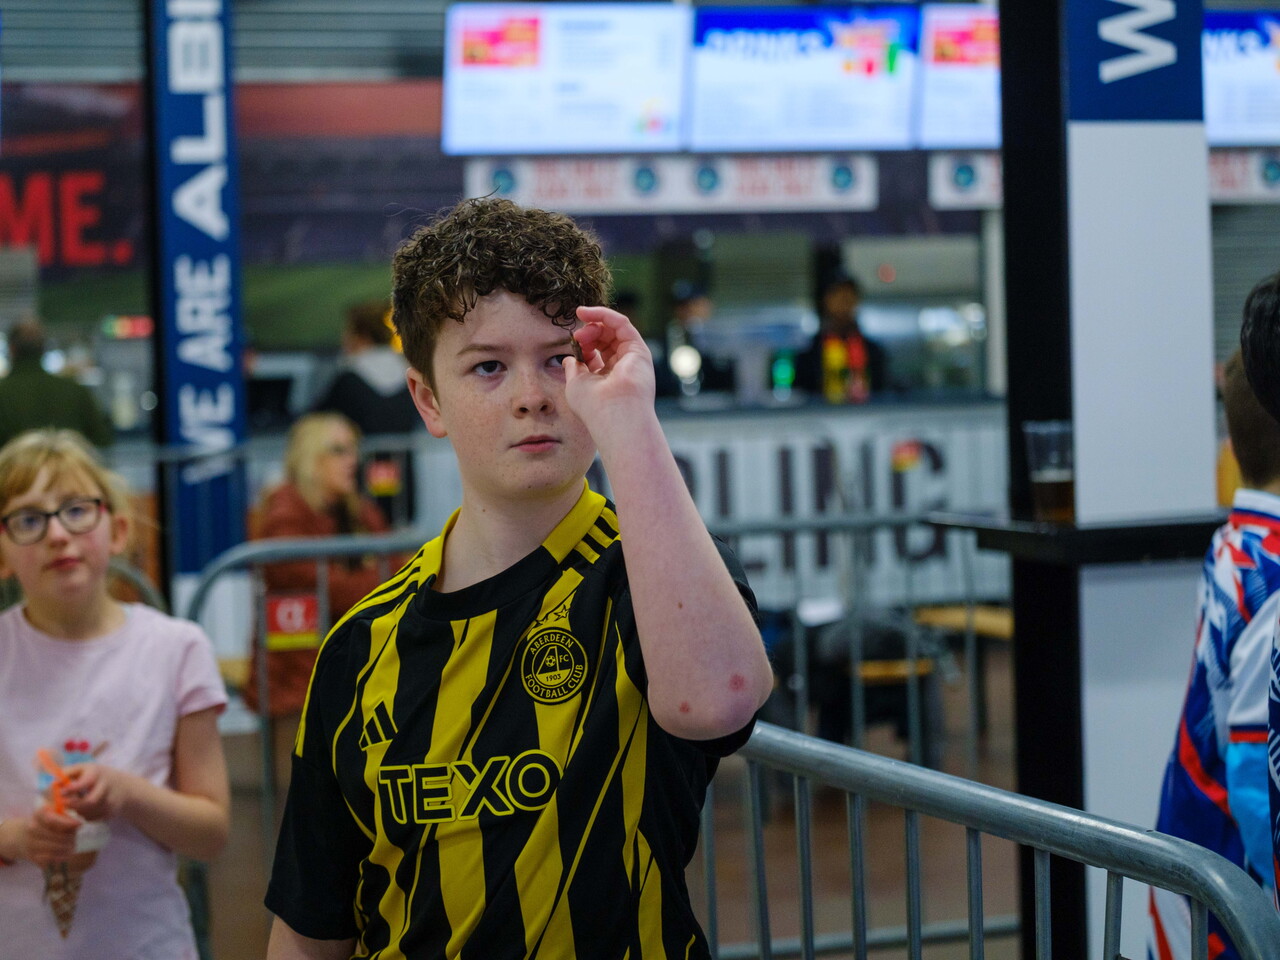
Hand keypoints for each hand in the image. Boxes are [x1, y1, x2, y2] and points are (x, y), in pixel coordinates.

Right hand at [18, 808, 80, 866]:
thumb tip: (79, 824)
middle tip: (75, 839)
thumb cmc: (47, 822)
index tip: (80, 824)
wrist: (23, 836)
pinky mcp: (31, 855)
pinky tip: (66, 854)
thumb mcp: (56, 814)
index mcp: (39, 813)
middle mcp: (31, 828)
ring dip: (66, 848)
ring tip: (72, 846)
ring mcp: (30, 843)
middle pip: (54, 835)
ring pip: (52, 848)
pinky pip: (48, 858)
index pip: (51, 819)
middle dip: (69, 838)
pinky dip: (60, 857)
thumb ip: (67, 817)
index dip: (67, 823)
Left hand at [62, 763, 135, 821]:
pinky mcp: (111, 811)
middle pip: (90, 801)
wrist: (123, 787)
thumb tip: (52, 784)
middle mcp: (106, 786)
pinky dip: (85, 816)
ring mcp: (111, 799)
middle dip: (74, 805)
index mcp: (97, 773)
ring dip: (79, 812)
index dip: (71, 789)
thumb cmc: (95, 776)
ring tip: (74, 807)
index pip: (85, 783)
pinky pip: (94, 818)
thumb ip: (66, 774)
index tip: (61, 793)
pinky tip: (84, 811)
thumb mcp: (83, 769)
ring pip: (90, 812)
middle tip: (64, 805)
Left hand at [564, 306, 655, 428]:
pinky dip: (605, 314)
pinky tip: (588, 313)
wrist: (613, 415)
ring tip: (582, 329)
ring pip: (613, 329)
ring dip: (594, 323)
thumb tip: (570, 357)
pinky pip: (622, 324)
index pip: (596, 352)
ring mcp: (632, 358)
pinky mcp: (638, 350)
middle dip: (588, 332)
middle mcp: (622, 368)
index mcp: (607, 378)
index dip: (582, 344)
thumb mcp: (575, 384)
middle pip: (605, 338)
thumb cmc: (594, 406)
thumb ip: (573, 368)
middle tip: (576, 336)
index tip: (571, 342)